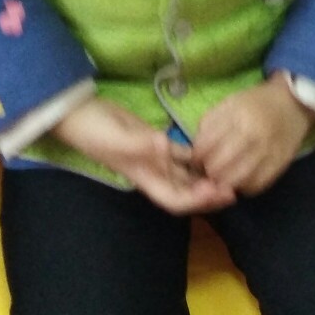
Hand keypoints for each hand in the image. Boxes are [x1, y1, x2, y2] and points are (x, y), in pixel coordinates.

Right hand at [52, 99, 237, 214]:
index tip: (219, 192)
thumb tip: (166, 148)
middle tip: (236, 185)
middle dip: (210, 193)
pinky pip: (179, 153)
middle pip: (186, 191)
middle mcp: (152, 172)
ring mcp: (154, 157)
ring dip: (206, 176)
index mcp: (144, 178)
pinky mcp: (154, 141)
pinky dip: (195, 154)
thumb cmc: (94, 130)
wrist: (78, 113)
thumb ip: (141, 145)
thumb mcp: (117, 139)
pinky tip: (213, 148)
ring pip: (186, 174)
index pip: (175, 200)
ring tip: (230, 170)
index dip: (198, 201)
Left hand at [192, 73, 314, 195]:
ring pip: (235, 181)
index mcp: (236, 116)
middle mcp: (252, 135)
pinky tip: (241, 179)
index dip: (196, 157)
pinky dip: (244, 187)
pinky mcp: (279, 165)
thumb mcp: (229, 103)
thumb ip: (210, 123)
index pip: (205, 145)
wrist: (293, 105)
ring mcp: (267, 152)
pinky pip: (255, 186)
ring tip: (223, 176)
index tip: (197, 158)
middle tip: (209, 170)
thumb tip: (197, 149)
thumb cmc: (256, 103)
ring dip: (224, 182)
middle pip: (218, 167)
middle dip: (208, 172)